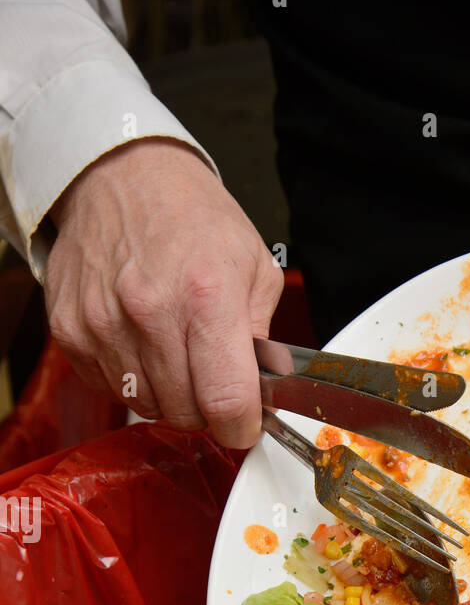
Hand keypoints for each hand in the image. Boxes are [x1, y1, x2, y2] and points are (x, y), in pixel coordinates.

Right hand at [45, 139, 282, 447]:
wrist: (122, 177)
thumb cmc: (192, 218)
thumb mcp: (254, 266)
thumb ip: (263, 339)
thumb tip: (263, 395)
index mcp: (206, 296)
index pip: (226, 401)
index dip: (240, 427)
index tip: (244, 424)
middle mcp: (151, 313)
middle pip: (185, 413)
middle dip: (204, 407)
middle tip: (209, 374)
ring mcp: (105, 324)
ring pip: (146, 407)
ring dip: (166, 394)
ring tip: (174, 349)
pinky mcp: (72, 332)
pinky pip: (110, 389)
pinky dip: (130, 379)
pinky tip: (140, 342)